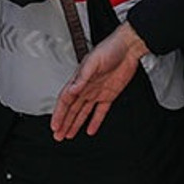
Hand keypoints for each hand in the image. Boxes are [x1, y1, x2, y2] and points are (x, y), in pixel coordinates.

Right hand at [50, 23, 148, 139]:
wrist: (128, 49)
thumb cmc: (110, 49)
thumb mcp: (93, 62)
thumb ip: (82, 78)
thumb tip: (72, 89)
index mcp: (79, 79)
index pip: (65, 100)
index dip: (59, 114)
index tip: (55, 125)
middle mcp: (86, 88)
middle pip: (72, 109)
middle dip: (64, 123)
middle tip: (58, 135)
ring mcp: (97, 92)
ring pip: (83, 112)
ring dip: (75, 124)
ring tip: (68, 135)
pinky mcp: (109, 95)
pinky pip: (100, 112)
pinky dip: (95, 121)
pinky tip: (90, 130)